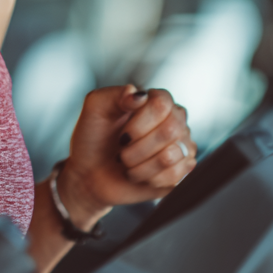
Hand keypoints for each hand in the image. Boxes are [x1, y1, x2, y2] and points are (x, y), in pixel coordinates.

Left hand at [59, 86, 194, 225]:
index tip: (122, 134)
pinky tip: (138, 174)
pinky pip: (174, 176)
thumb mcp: (96, 108)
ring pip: (171, 156)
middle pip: (170, 130)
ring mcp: (182, 147)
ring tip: (128, 162)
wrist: (90, 171)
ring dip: (139, 164)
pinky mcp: (182, 172)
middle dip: (137, 146)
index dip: (139, 122)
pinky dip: (147, 177)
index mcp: (157, 101)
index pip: (162, 103)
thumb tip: (138, 94)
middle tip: (122, 149)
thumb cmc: (94, 137)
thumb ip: (115, 94)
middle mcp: (175, 121)